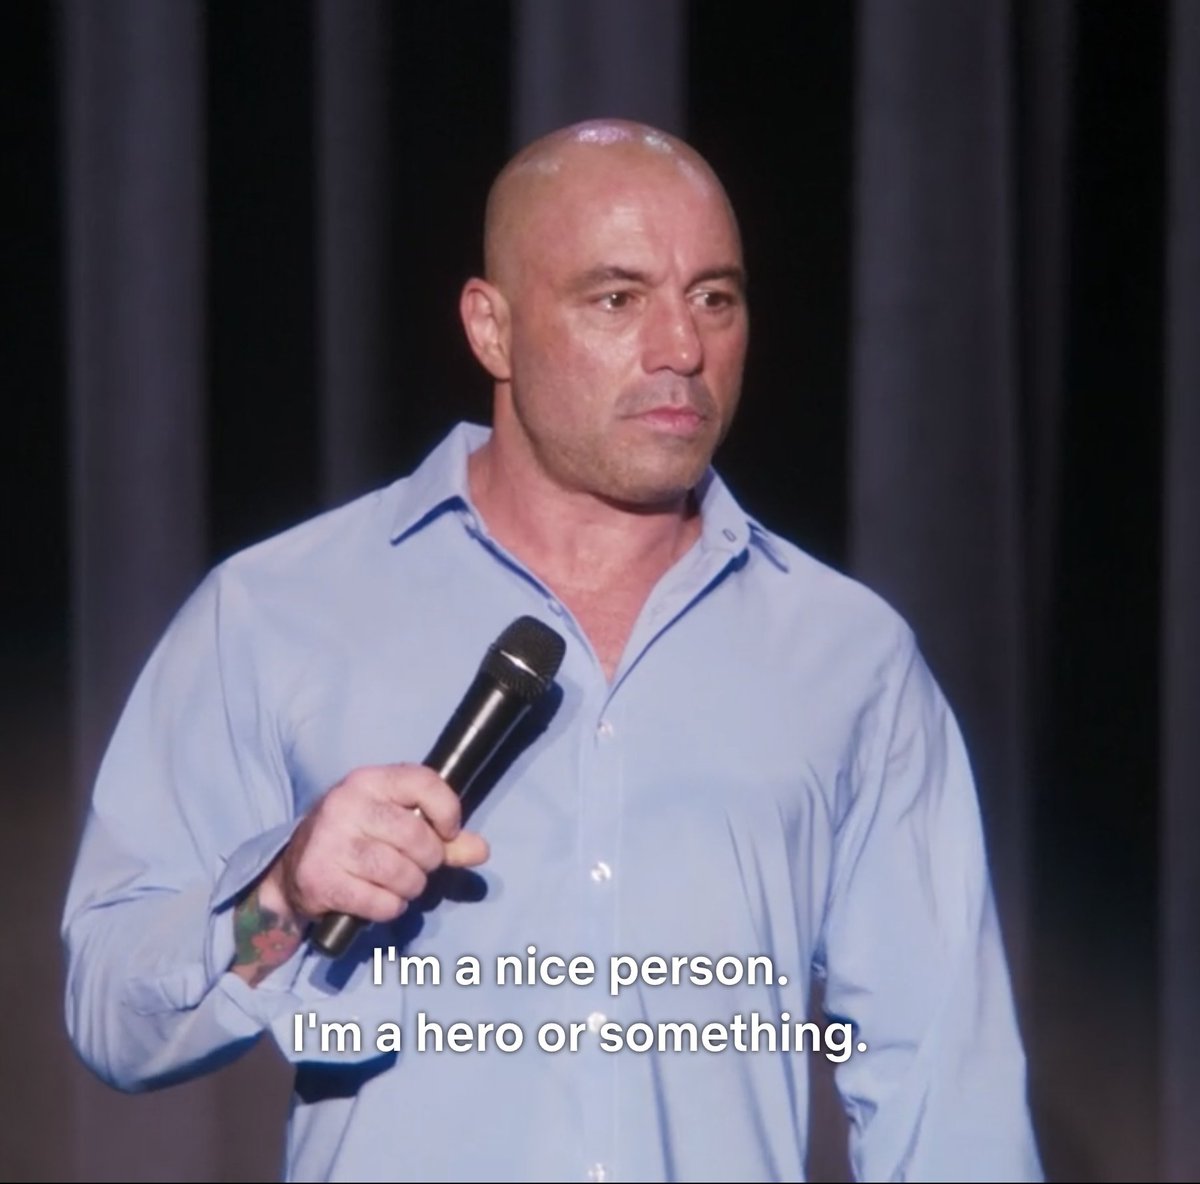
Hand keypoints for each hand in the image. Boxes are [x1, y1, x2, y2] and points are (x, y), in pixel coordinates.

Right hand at [232, 764, 488, 984]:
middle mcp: (347, 804)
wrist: (294, 868)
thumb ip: (444, 837)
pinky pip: (380, 902)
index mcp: (370, 780)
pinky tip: (378, 899)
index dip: (448, 812)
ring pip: (401, 873)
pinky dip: (389, 907)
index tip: (447, 833)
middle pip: (417, 837)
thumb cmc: (357, 838)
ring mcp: (330, 841)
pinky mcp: (319, 878)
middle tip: (417, 866)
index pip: (425, 783)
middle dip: (429, 861)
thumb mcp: (398, 825)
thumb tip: (481, 850)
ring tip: (399, 883)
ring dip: (411, 887)